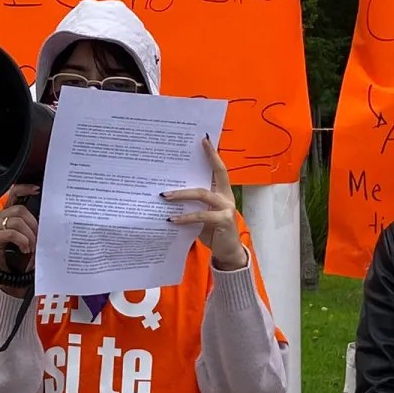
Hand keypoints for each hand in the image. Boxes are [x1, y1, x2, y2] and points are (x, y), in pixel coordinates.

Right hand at [0, 185, 39, 295]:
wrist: (9, 276)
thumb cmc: (19, 256)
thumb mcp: (29, 238)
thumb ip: (34, 227)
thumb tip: (48, 221)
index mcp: (8, 214)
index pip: (13, 194)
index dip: (24, 189)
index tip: (37, 189)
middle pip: (19, 210)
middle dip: (33, 224)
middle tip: (39, 238)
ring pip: (16, 221)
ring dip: (29, 235)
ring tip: (32, 247)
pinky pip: (11, 233)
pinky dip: (22, 240)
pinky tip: (25, 249)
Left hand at [161, 136, 247, 270]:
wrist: (228, 252)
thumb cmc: (213, 231)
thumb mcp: (204, 214)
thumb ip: (195, 203)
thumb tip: (170, 194)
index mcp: (223, 192)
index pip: (219, 169)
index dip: (213, 154)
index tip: (204, 140)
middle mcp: (227, 197)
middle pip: (212, 177)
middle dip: (196, 169)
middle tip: (178, 164)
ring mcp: (226, 208)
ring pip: (202, 194)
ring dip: (182, 195)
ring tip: (165, 196)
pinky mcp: (223, 221)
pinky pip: (201, 216)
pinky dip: (185, 217)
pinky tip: (172, 220)